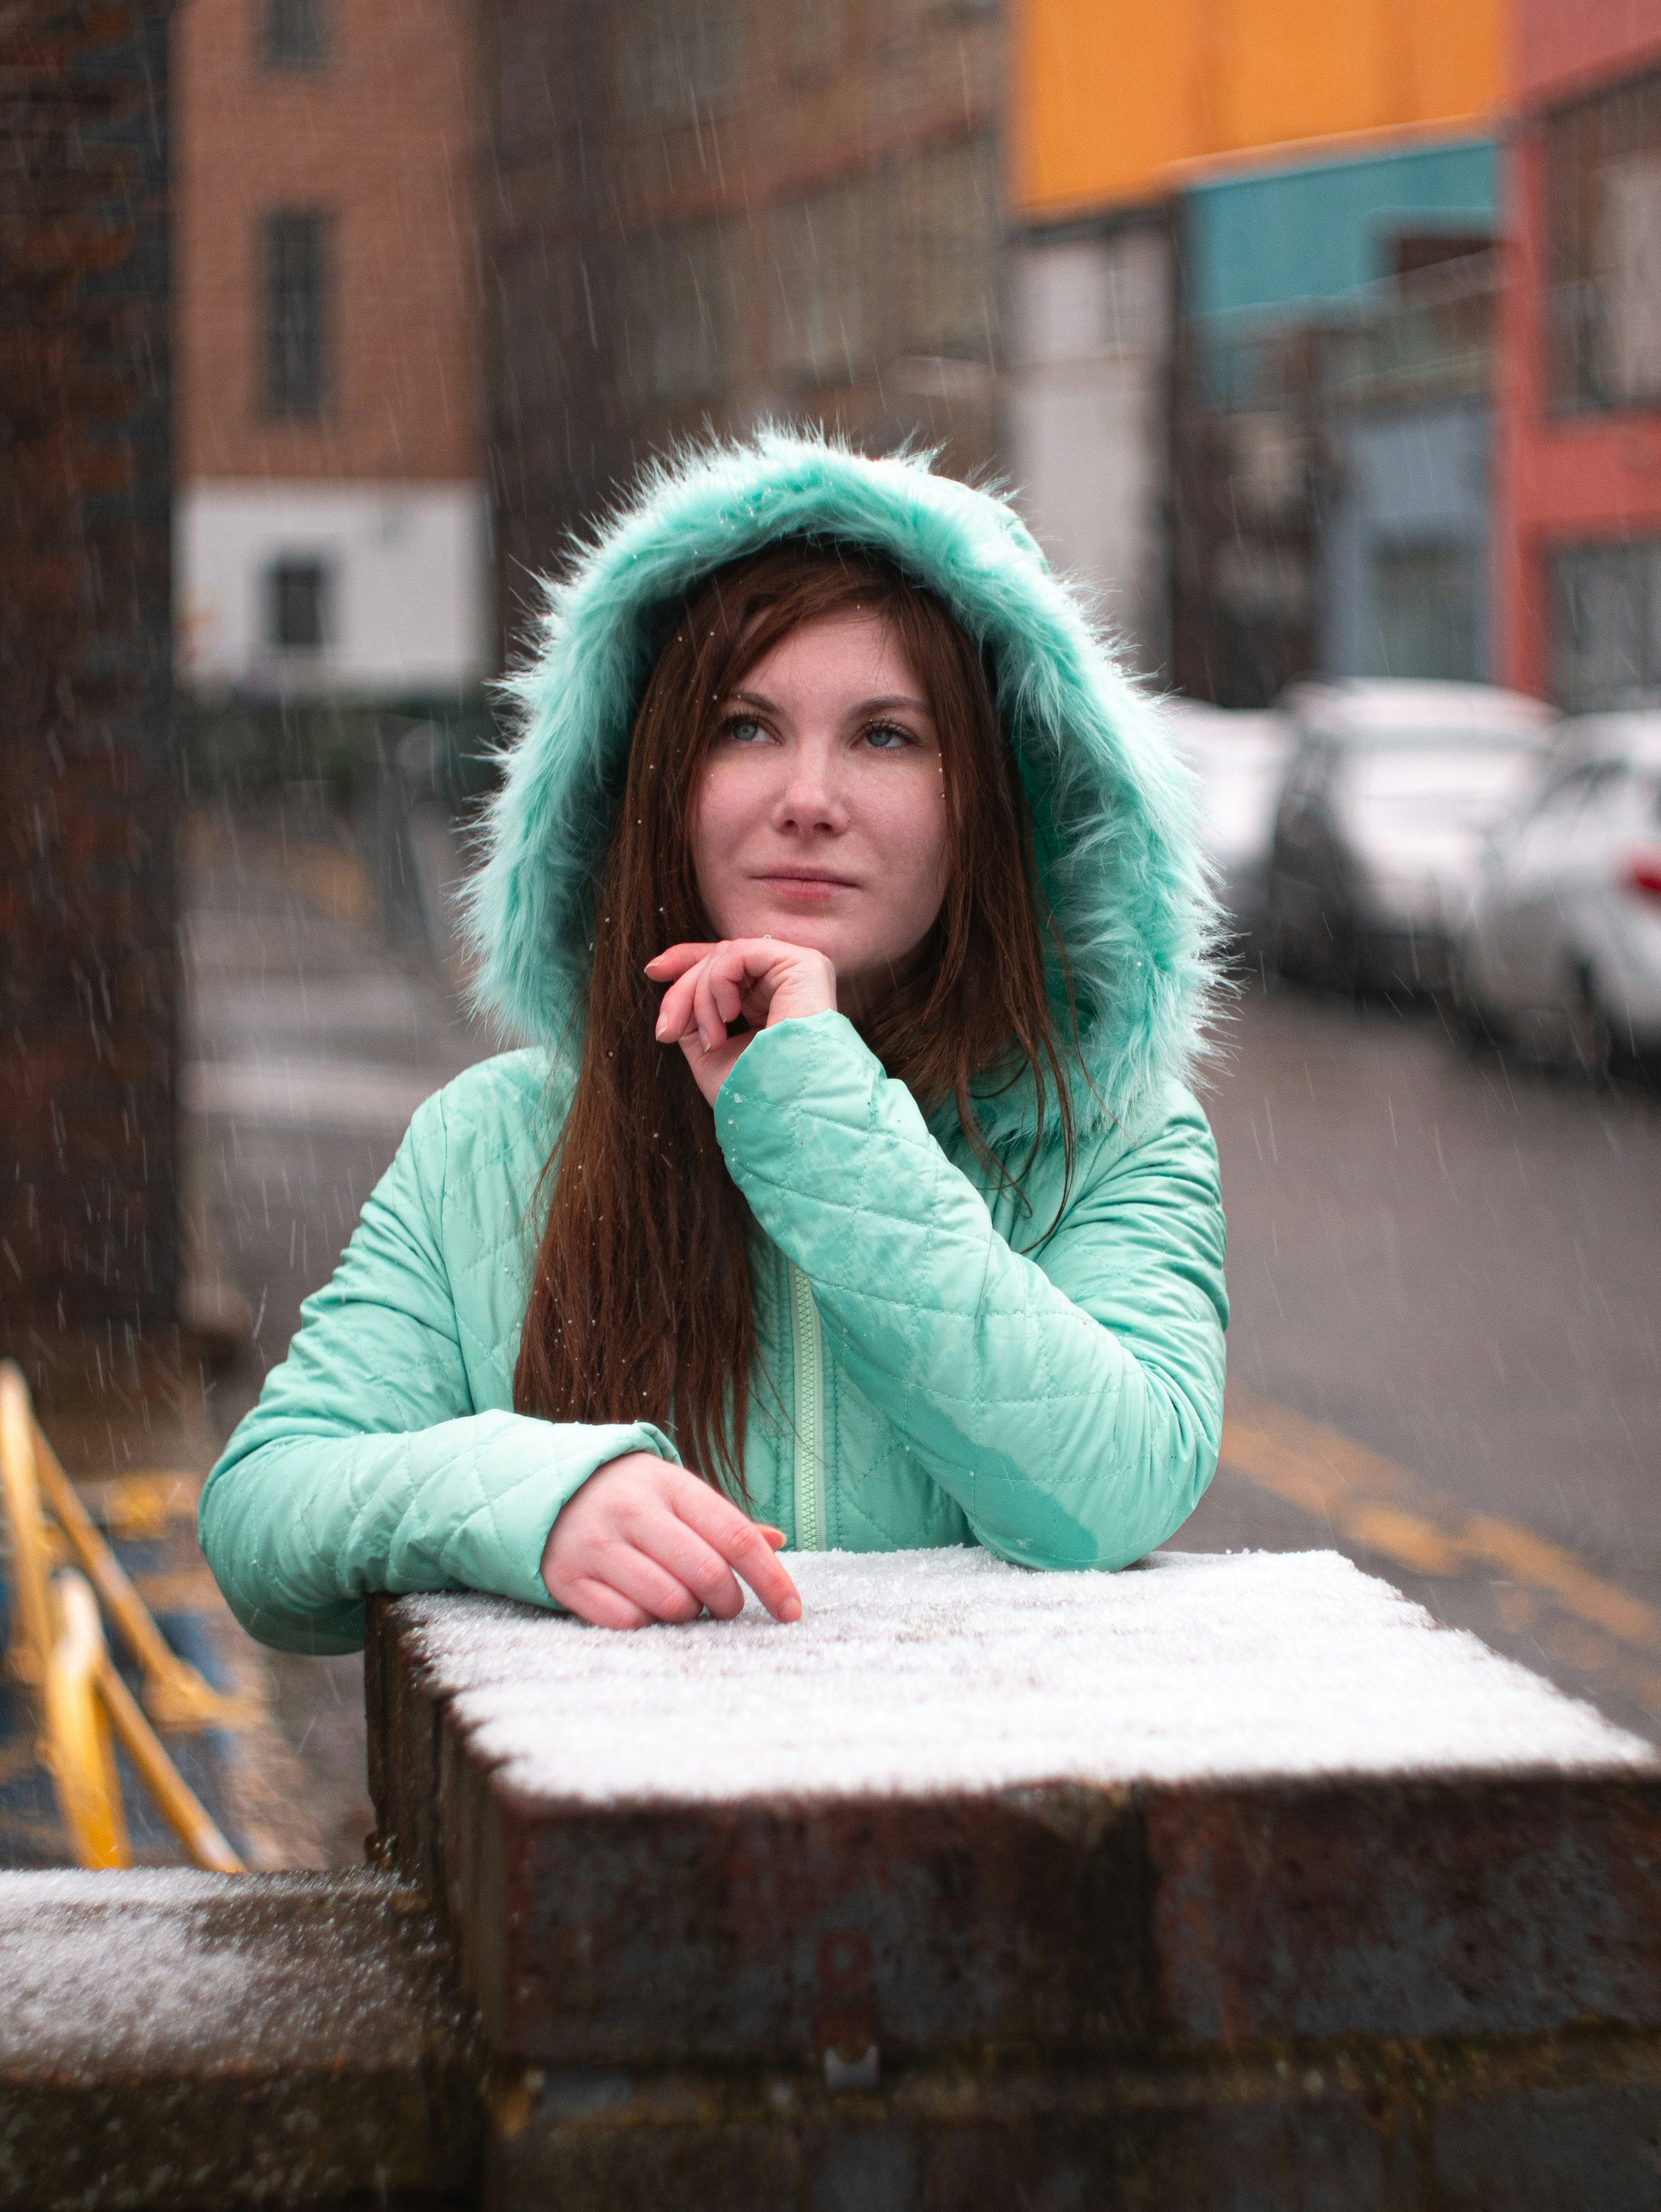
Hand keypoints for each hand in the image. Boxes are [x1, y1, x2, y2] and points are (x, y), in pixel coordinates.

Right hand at [540, 1450, 802, 1629]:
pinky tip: (644, 1607)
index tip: (791, 1612)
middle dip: (728, 1602)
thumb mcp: (679, 1494)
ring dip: (688, 1615)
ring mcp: (596, 1544)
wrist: (551, 1489)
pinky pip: (626, 1621)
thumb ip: (726, 1523)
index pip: (736, 1537)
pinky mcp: (567, 1577)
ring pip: (668, 1603)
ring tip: (683, 1603)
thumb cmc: (635, 1498)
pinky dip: (646, 1623)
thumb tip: (778, 1541)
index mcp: (671, 1486)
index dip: (771, 1579)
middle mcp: (633, 1511)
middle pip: (707, 1574)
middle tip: (724, 1605)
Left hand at [645, 937, 836, 1104]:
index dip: (688, 962)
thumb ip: (694, 1019)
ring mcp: (797, 971)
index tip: (653, 971)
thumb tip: (675, 1001)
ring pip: (726, 957)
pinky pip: (740, 954)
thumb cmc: (754, 1094)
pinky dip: (719, 983)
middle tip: (666, 1030)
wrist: (784, 1111)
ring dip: (701, 997)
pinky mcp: (803, 964)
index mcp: (770, 1000)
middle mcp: (786, 982)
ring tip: (712, 1039)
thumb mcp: (710, 1053)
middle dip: (684, 991)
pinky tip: (728, 1017)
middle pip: (720, 960)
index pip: (727, 968)